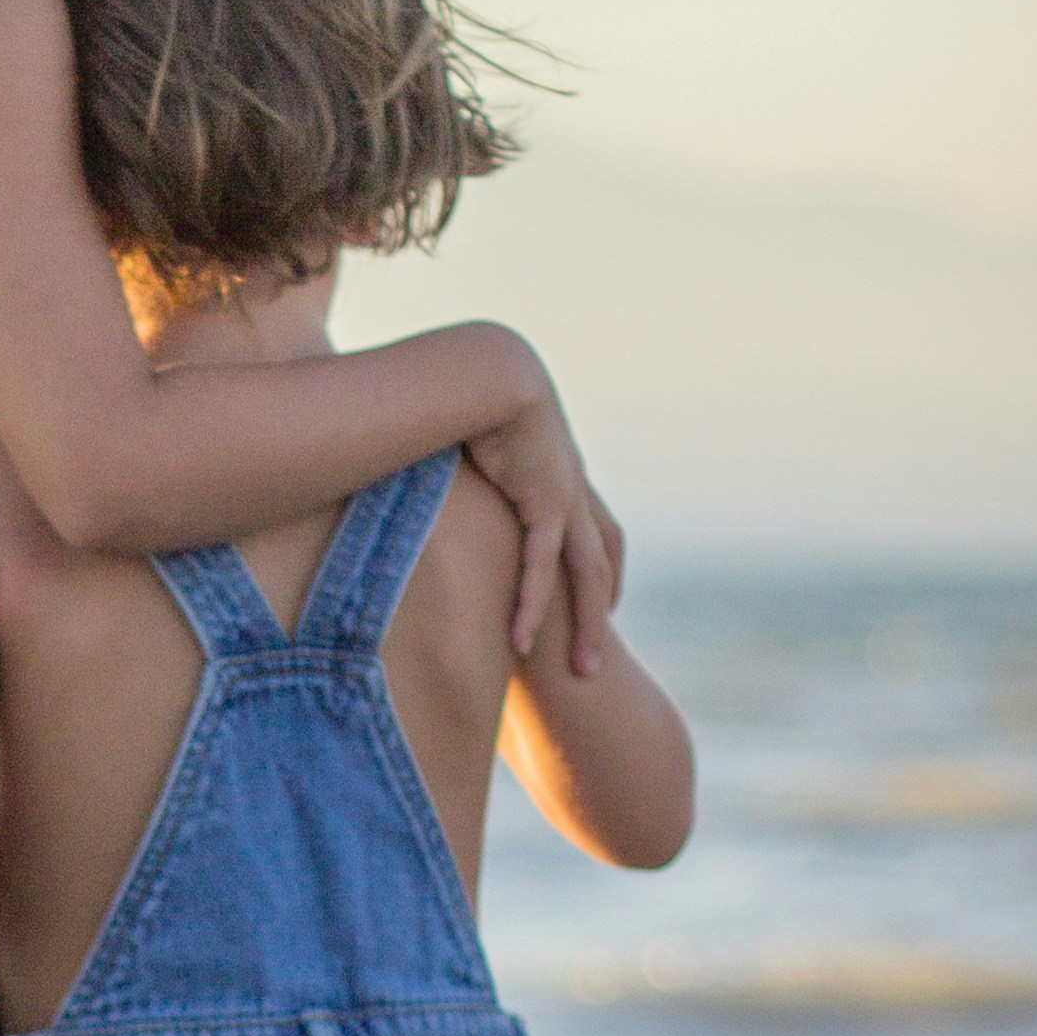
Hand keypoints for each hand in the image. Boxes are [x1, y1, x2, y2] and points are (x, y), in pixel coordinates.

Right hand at [463, 370, 623, 673]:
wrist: (483, 363)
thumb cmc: (464, 393)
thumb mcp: (471, 438)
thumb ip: (462, 466)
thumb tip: (432, 475)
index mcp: (561, 471)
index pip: (599, 530)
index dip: (604, 568)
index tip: (602, 604)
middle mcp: (572, 486)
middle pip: (602, 560)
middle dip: (601, 610)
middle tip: (595, 659)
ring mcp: (565, 494)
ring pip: (588, 573)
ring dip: (586, 625)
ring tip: (583, 672)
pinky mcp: (546, 499)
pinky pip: (544, 565)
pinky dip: (535, 605)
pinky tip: (522, 642)